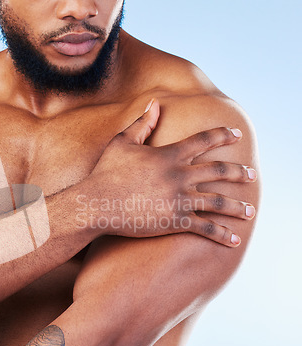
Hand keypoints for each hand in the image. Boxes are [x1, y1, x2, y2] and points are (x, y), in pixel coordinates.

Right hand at [86, 99, 256, 245]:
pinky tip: (234, 239)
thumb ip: (142, 123)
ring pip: (218, 202)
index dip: (223, 135)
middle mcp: (180, 175)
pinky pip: (205, 228)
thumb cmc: (106, 172)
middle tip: (252, 175)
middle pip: (219, 171)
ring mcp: (179, 199)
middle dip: (239, 172)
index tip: (236, 134)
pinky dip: (222, 234)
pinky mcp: (174, 221)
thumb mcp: (122, 142)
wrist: (96, 203)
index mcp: (169, 154)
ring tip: (250, 211)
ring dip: (238, 207)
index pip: (204, 140)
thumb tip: (155, 103)